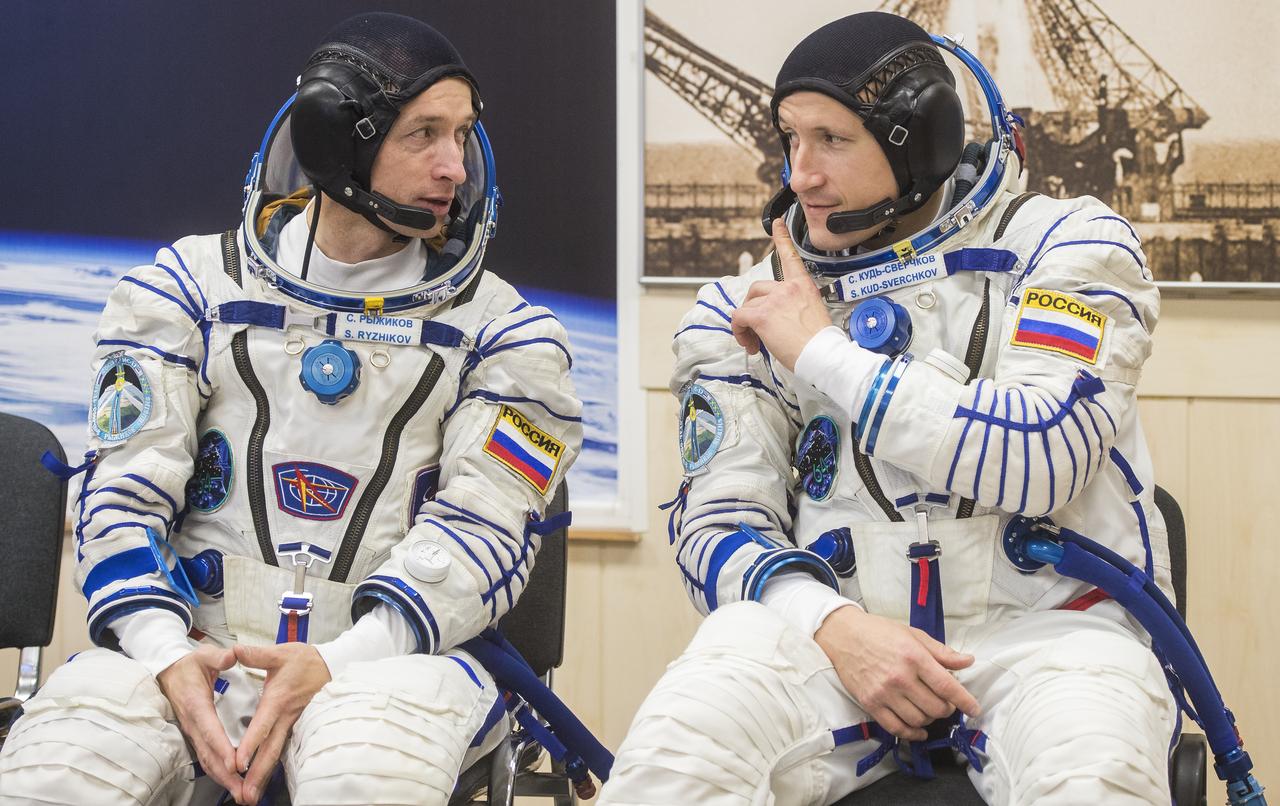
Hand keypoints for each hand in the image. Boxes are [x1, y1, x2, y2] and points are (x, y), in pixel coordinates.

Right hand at [155, 645, 241, 800]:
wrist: (168, 670)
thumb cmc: (188, 664)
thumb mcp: (204, 654)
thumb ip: (219, 656)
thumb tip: (232, 655)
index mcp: (196, 705)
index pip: (211, 730)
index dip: (223, 748)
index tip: (236, 764)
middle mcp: (193, 723)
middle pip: (209, 754)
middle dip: (226, 774)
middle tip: (243, 791)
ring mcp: (193, 731)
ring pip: (207, 760)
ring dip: (223, 778)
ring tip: (241, 793)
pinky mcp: (195, 734)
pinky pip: (206, 757)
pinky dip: (218, 771)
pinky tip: (231, 782)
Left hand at [233, 643, 332, 803]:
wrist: (334, 666)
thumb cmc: (306, 660)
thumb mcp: (281, 653)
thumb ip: (256, 654)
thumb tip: (235, 650)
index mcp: (278, 700)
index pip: (262, 726)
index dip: (251, 745)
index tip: (239, 763)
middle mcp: (285, 717)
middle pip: (270, 750)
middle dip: (257, 774)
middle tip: (245, 796)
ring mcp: (293, 724)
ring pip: (277, 754)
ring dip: (264, 776)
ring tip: (252, 796)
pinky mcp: (297, 726)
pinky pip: (284, 750)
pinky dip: (272, 767)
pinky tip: (264, 779)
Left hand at [730, 218, 832, 369]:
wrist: (822, 354)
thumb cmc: (820, 342)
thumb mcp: (813, 314)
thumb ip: (795, 307)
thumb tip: (781, 319)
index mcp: (803, 286)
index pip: (790, 255)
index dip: (782, 237)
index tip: (777, 223)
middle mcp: (787, 288)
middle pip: (757, 288)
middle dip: (753, 307)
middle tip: (758, 328)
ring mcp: (774, 300)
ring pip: (747, 305)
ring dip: (746, 323)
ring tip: (755, 341)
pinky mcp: (762, 315)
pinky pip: (739, 317)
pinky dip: (739, 331)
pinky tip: (750, 342)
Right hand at [815, 605, 979, 740]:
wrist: (844, 635)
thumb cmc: (880, 632)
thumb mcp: (914, 635)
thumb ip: (941, 652)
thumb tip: (968, 661)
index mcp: (914, 657)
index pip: (947, 686)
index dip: (965, 701)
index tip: (975, 709)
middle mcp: (900, 677)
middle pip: (936, 707)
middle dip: (947, 708)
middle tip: (945, 702)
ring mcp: (884, 693)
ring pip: (919, 720)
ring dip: (930, 718)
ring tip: (929, 709)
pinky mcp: (871, 704)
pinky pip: (897, 728)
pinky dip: (912, 733)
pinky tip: (920, 729)